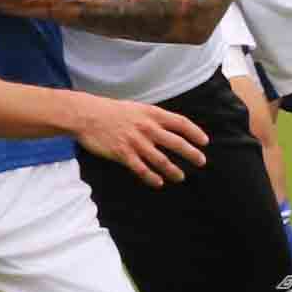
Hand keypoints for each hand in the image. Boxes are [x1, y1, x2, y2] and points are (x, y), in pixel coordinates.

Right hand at [70, 93, 206, 186]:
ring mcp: (135, 142)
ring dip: (173, 170)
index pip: (180, 123)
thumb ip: (152, 118)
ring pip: (161, 160)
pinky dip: (152, 177)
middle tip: (201, 161)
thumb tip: (168, 126)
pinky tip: (159, 182)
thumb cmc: (111, 111)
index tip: (204, 142)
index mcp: (151, 114)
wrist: (87, 115)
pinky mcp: (122, 153)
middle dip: (191, 153)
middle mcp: (147, 128)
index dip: (194, 132)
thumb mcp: (136, 108)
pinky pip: (141, 169)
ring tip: (181, 177)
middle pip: (176, 143)